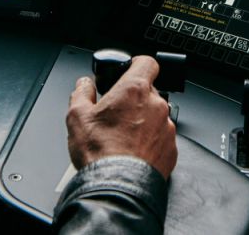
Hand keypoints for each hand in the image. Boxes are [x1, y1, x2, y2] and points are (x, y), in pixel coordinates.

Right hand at [66, 55, 177, 178]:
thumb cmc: (100, 152)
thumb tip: (84, 84)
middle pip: (149, 91)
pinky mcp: (171, 150)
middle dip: (134, 99)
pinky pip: (161, 138)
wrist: (118, 186)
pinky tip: (133, 152)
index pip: (147, 62)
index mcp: (135, 90)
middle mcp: (156, 105)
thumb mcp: (77, 116)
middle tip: (117, 113)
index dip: (137, 64)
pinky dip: (150, 142)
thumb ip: (82, 92)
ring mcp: (167, 128)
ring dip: (143, 121)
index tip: (129, 70)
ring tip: (123, 137)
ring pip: (156, 116)